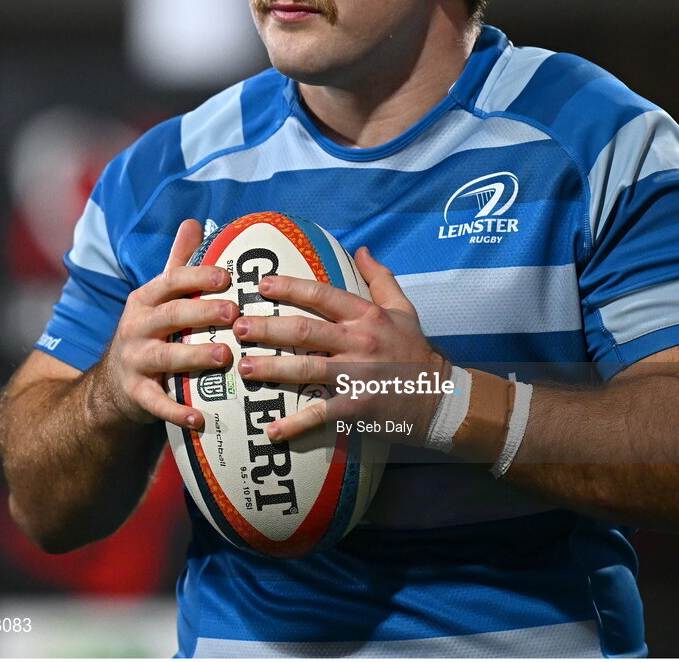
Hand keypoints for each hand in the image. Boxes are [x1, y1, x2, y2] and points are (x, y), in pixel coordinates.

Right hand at [93, 219, 236, 430]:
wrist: (113, 383)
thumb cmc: (152, 330)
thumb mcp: (159, 296)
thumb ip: (178, 262)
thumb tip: (192, 222)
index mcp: (146, 299)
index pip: (171, 280)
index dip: (198, 276)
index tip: (228, 275)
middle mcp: (137, 326)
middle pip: (171, 315)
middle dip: (202, 312)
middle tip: (235, 312)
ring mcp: (134, 361)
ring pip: (165, 357)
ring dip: (195, 356)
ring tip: (225, 356)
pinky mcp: (136, 394)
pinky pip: (156, 402)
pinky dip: (176, 411)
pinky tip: (199, 417)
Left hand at [230, 246, 447, 444]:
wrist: (440, 394)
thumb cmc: (416, 350)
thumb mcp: (403, 308)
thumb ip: (380, 278)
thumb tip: (361, 250)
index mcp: (366, 316)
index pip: (322, 295)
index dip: (290, 288)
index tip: (262, 286)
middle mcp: (359, 342)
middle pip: (304, 331)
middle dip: (267, 328)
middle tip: (238, 328)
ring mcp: (356, 375)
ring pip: (305, 368)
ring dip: (271, 368)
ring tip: (244, 367)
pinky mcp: (357, 406)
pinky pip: (320, 414)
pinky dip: (295, 423)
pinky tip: (271, 429)